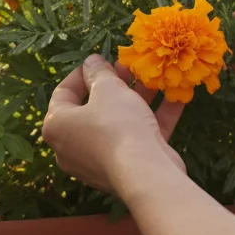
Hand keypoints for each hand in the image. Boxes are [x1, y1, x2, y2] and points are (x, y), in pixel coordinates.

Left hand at [41, 54, 186, 192]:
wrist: (145, 174)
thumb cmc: (117, 125)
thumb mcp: (108, 88)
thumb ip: (99, 72)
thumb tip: (91, 62)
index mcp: (58, 126)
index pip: (63, 93)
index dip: (82, 73)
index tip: (100, 60)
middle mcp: (73, 147)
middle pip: (93, 108)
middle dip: (115, 85)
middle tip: (130, 68)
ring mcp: (99, 161)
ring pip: (118, 123)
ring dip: (138, 99)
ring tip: (154, 77)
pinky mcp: (126, 169)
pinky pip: (138, 138)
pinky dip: (154, 119)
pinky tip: (177, 97)